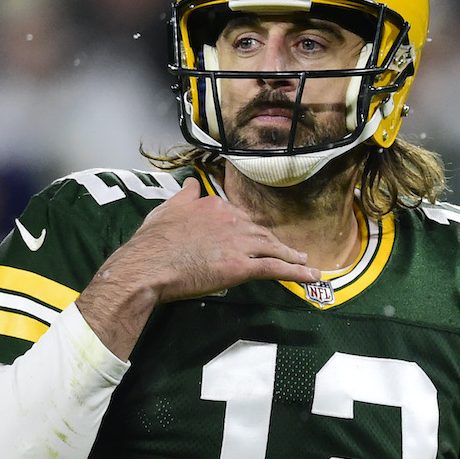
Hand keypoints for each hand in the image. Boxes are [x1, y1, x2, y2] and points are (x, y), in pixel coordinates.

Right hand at [76, 178, 320, 357]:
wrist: (149, 264)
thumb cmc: (154, 241)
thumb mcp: (168, 208)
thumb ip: (185, 196)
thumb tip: (192, 182)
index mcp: (215, 206)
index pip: (240, 217)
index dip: (249, 230)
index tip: (254, 237)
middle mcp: (232, 220)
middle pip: (260, 232)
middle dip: (275, 243)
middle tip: (290, 251)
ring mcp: (239, 243)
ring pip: (272, 248)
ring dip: (292, 256)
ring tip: (304, 262)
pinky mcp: (242, 267)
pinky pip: (275, 269)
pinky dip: (296, 272)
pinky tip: (310, 276)